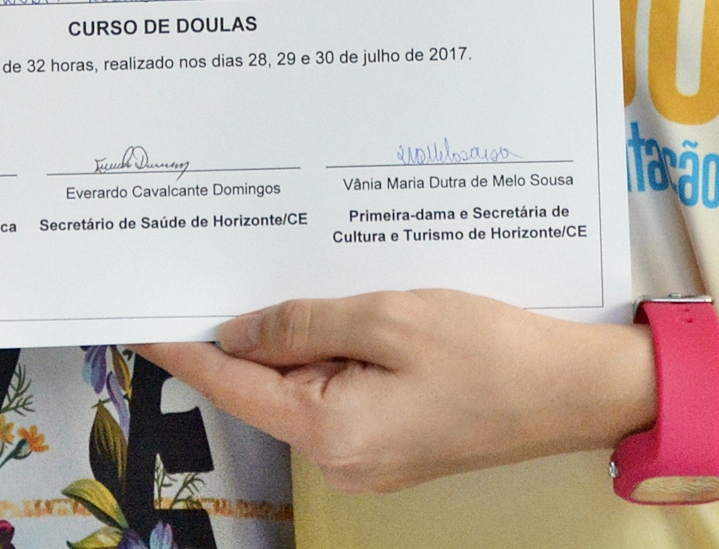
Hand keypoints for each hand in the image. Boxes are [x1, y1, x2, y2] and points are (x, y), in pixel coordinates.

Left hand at [144, 290, 655, 494]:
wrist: (575, 391)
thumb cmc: (494, 353)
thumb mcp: (389, 317)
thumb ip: (303, 323)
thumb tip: (237, 332)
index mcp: (329, 430)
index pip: (231, 383)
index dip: (184, 345)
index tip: (142, 315)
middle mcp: (340, 455)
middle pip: (266, 384)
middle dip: (246, 328)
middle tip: (221, 263)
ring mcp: (368, 454)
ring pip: (304, 383)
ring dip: (298, 334)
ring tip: (295, 274)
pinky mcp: (393, 440)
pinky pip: (341, 389)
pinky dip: (334, 350)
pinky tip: (344, 307)